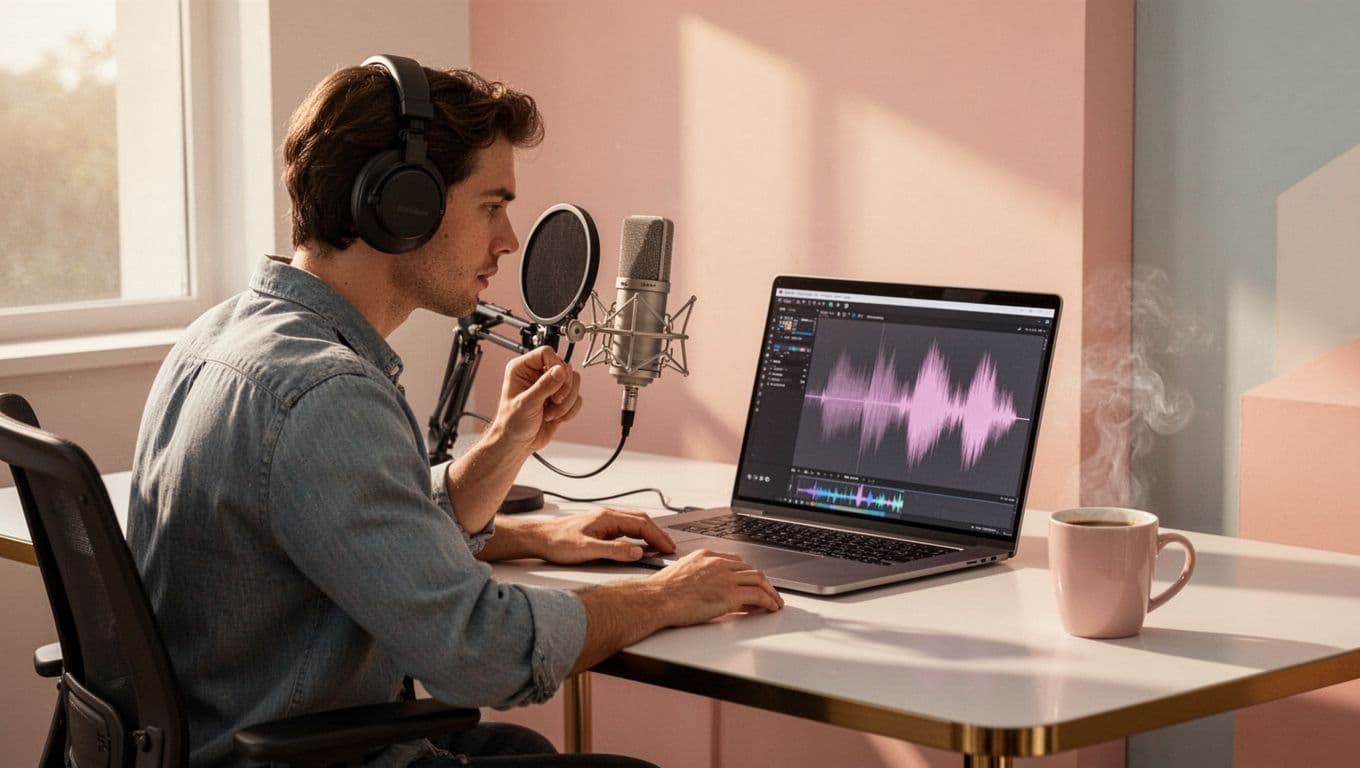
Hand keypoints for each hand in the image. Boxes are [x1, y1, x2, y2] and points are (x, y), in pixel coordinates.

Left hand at [493, 346, 582, 453]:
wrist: (518, 443)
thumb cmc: (512, 423)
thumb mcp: (527, 403)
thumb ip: (544, 386)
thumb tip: (560, 371)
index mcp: (522, 368)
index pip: (546, 353)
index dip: (556, 366)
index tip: (557, 382)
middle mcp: (537, 374)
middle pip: (565, 367)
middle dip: (563, 388)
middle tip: (554, 401)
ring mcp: (550, 386)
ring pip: (574, 382)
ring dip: (567, 402)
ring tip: (551, 412)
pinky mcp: (560, 399)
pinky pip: (577, 398)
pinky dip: (570, 410)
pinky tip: (556, 416)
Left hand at [532, 508, 676, 564]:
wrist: (539, 538)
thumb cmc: (557, 541)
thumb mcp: (587, 550)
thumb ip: (613, 551)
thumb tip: (637, 552)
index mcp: (607, 518)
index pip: (642, 524)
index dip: (658, 537)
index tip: (668, 549)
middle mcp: (608, 516)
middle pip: (642, 521)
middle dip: (658, 534)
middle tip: (669, 548)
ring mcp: (604, 522)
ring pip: (635, 524)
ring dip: (649, 534)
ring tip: (660, 548)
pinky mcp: (600, 529)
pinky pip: (626, 529)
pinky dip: (639, 536)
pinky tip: (640, 546)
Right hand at [647, 549, 783, 625]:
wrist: (655, 599)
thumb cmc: (660, 592)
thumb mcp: (680, 576)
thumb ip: (697, 578)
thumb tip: (704, 591)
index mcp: (705, 556)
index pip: (735, 561)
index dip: (746, 574)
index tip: (751, 583)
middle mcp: (718, 563)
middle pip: (750, 569)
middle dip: (762, 581)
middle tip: (768, 593)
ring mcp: (725, 577)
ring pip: (759, 579)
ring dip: (770, 591)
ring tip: (775, 602)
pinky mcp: (729, 594)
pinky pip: (758, 595)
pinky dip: (768, 601)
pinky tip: (771, 607)